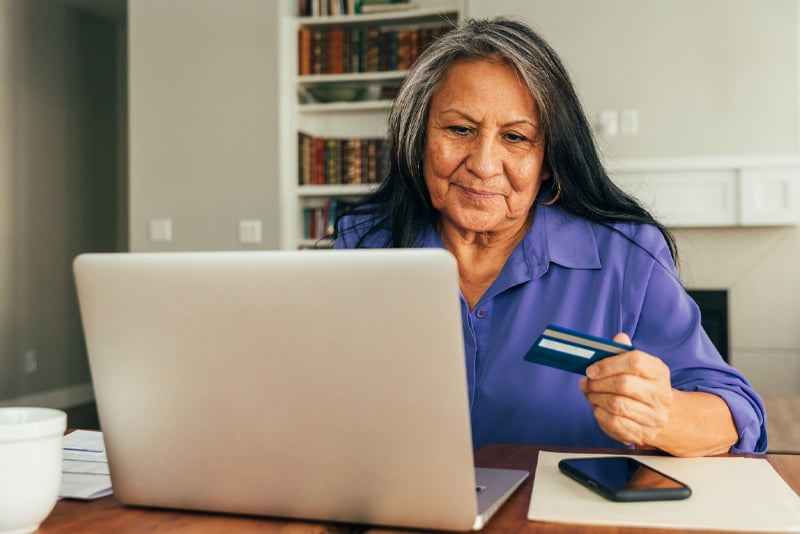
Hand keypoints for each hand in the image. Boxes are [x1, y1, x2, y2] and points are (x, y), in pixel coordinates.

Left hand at [579, 333, 674, 448]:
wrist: (666, 416)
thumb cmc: (644, 386)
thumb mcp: (641, 366)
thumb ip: (625, 352)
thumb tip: (619, 338)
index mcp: (659, 372)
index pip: (634, 361)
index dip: (608, 364)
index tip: (591, 369)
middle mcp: (660, 394)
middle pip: (622, 384)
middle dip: (597, 383)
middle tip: (586, 383)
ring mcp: (653, 416)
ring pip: (616, 405)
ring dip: (596, 398)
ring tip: (590, 394)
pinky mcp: (643, 434)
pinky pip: (614, 423)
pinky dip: (600, 414)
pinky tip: (598, 408)